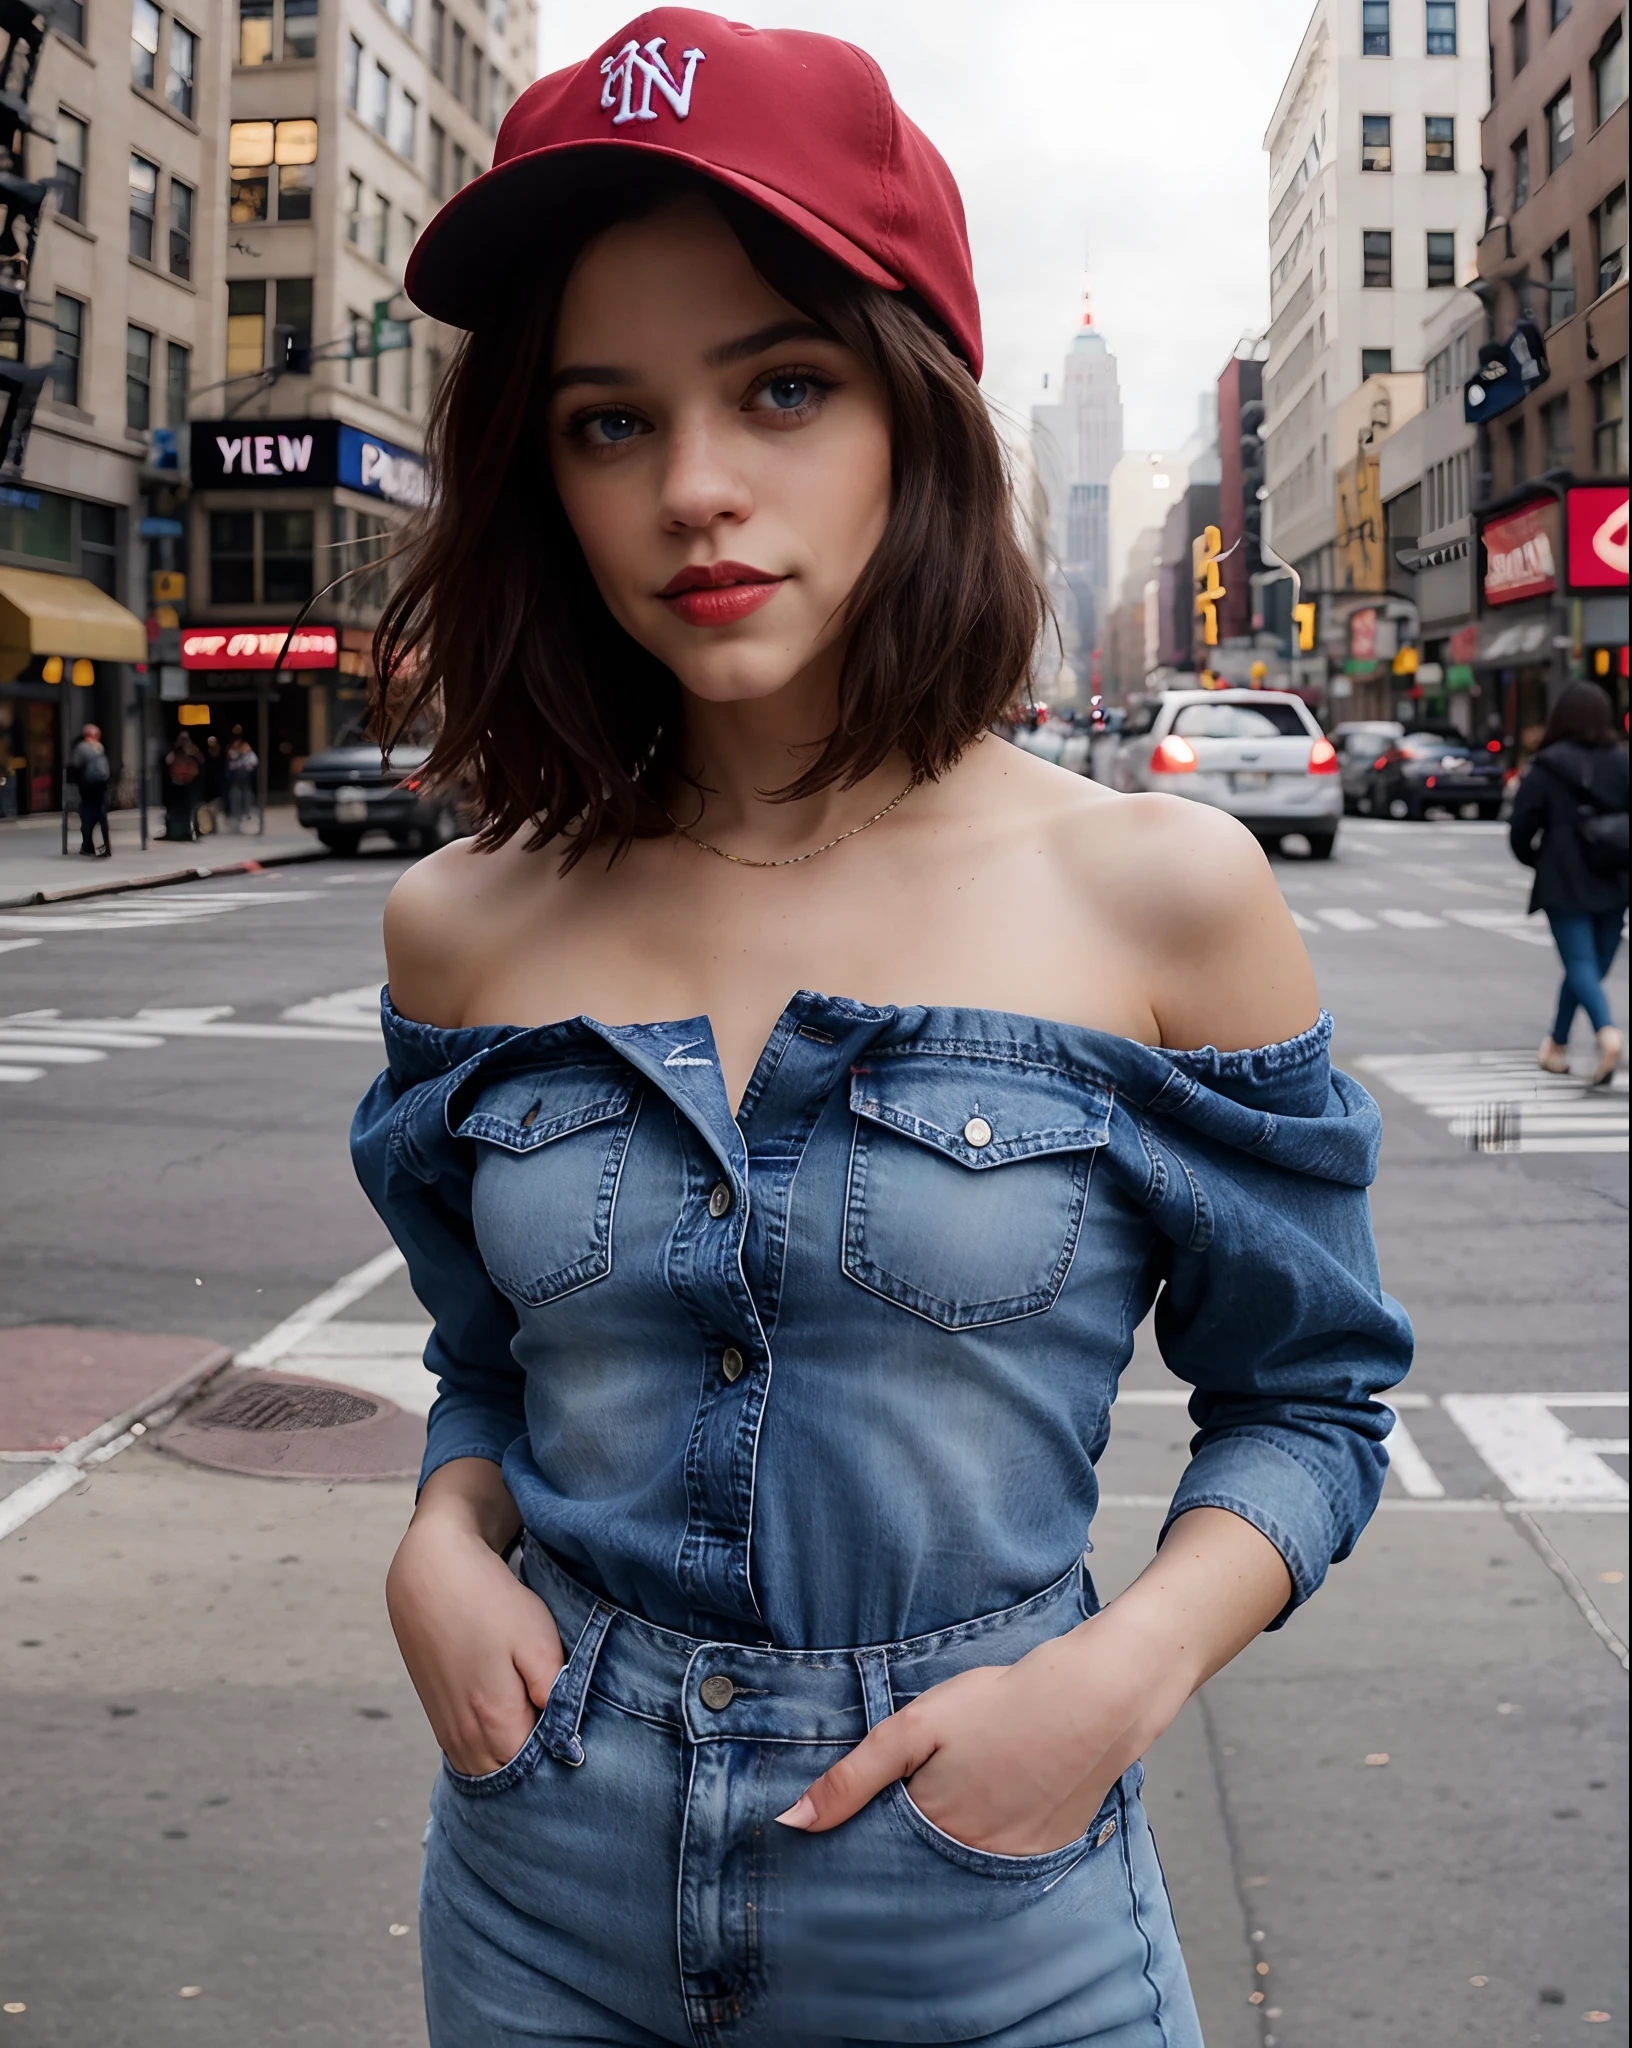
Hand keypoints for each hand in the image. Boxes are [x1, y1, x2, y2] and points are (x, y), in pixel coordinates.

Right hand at [386, 1460, 563, 1775]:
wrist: (430, 1573)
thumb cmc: (490, 1601)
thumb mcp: (537, 1639)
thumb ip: (555, 1695)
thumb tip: (568, 1739)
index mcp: (495, 1720)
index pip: (538, 1771)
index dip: (563, 1759)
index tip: (583, 1739)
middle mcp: (465, 1737)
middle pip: (511, 1780)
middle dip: (540, 1770)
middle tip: (565, 1737)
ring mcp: (447, 1732)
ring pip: (488, 1772)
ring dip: (514, 1762)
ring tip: (540, 1730)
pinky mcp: (439, 1720)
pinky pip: (470, 1757)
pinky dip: (492, 1752)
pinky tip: (511, 1725)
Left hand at [776, 1611, 1185, 1855]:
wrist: (1096, 1698)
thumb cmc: (1002, 1706)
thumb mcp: (915, 1728)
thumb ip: (853, 1777)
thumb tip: (792, 1822)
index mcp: (938, 1840)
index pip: (884, 1868)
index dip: (864, 1852)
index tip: (845, 1842)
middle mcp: (979, 1867)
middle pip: (925, 1874)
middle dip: (905, 1855)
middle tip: (905, 1811)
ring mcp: (1020, 1864)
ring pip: (966, 1868)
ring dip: (949, 1846)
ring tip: (952, 1800)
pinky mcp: (1052, 1850)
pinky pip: (1006, 1860)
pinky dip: (992, 1838)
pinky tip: (995, 1799)